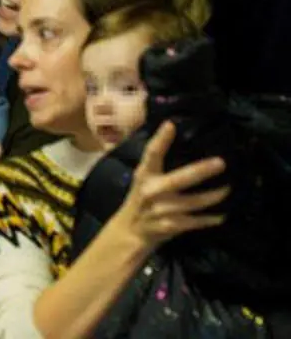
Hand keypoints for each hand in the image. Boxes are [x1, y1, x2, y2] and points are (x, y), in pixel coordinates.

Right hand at [107, 122, 227, 254]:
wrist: (129, 231)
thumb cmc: (141, 199)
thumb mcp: (144, 179)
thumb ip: (157, 163)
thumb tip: (177, 135)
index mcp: (144, 175)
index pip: (151, 154)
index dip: (160, 139)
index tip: (171, 125)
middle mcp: (151, 191)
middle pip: (179, 179)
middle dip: (201, 170)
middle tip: (221, 162)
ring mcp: (161, 210)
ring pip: (193, 202)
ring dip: (214, 196)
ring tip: (228, 189)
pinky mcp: (169, 226)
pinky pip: (195, 221)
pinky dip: (210, 219)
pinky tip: (222, 215)